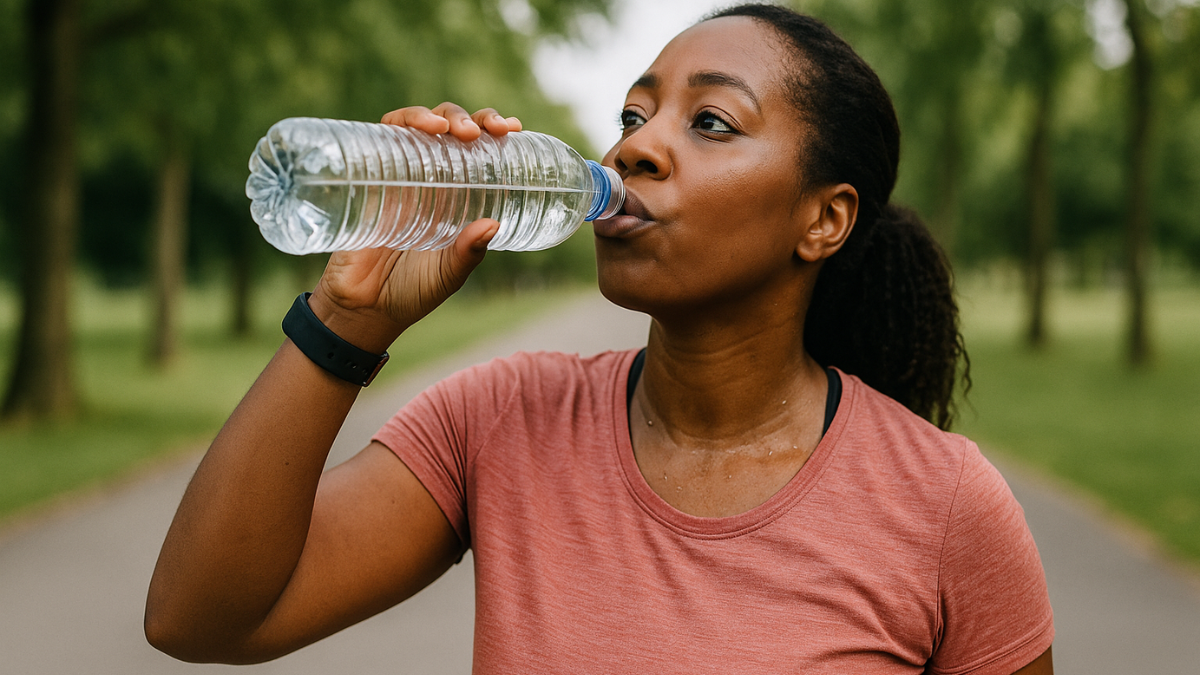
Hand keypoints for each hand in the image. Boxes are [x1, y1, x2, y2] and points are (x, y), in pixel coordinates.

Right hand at [308, 104, 523, 352]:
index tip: (512, 129)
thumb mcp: (448, 275)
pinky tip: (412, 129)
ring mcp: (397, 175)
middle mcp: (429, 178)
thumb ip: (468, 254)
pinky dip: (398, 124)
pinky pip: (379, 138)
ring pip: (415, 124)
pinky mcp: (368, 178)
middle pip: (449, 127)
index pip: (477, 149)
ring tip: (445, 130)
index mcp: (456, 195)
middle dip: (467, 118)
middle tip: (477, 134)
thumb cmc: (411, 291)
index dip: (493, 129)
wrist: (362, 309)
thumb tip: (494, 224)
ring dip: (433, 116)